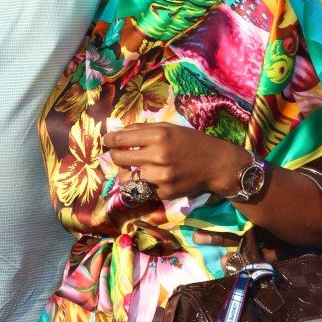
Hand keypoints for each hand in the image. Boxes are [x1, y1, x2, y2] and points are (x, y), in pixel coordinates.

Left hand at [104, 122, 243, 201]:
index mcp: (159, 136)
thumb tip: (117, 131)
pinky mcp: (164, 193)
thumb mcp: (168, 128)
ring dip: (124, 172)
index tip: (107, 140)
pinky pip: (141, 190)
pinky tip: (147, 177)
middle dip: (114, 155)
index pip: (120, 139)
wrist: (215, 164)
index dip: (109, 140)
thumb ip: (142, 129)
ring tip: (130, 168)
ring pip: (126, 178)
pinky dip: (140, 183)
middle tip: (118, 153)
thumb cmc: (191, 142)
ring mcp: (161, 177)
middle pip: (119, 158)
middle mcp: (158, 156)